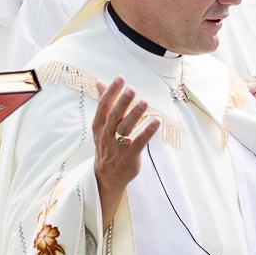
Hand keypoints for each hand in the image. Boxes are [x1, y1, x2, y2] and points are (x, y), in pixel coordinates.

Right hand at [92, 77, 160, 216]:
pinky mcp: (130, 156)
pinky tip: (156, 121)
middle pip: (114, 116)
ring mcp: (118, 146)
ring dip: (135, 115)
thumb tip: (99, 82)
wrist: (107, 176)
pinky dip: (148, 131)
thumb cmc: (107, 145)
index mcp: (99, 126)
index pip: (104, 106)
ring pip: (125, 128)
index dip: (111, 92)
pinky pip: (139, 142)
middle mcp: (107, 135)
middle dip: (123, 102)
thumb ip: (103, 103)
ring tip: (144, 102)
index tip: (120, 78)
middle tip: (132, 89)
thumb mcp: (101, 125)